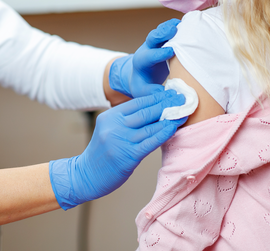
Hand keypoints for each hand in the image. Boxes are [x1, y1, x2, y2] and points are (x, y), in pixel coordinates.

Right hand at [49, 89, 186, 209]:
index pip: (137, 103)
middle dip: (166, 104)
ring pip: (149, 126)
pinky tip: (173, 128)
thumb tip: (155, 110)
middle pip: (145, 112)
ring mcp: (120, 141)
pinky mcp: (127, 156)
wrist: (87, 175)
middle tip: (182, 99)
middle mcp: (114, 126)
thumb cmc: (103, 152)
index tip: (171, 94)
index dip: (156, 97)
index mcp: (110, 116)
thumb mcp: (109, 129)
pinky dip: (163, 134)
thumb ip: (126, 120)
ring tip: (183, 112)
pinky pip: (149, 142)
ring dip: (169, 119)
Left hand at [109, 19, 180, 97]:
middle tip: (173, 29)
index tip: (171, 52)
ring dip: (170, 26)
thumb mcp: (144, 92)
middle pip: (152, 37)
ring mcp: (156, 42)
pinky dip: (177, 25)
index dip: (160, 53)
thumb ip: (155, 93)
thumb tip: (172, 95)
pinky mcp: (164, 38)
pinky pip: (169, 28)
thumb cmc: (143, 85)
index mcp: (141, 62)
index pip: (150, 56)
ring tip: (181, 23)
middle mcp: (147, 48)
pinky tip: (188, 23)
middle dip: (161, 33)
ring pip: (161, 30)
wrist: (141, 75)